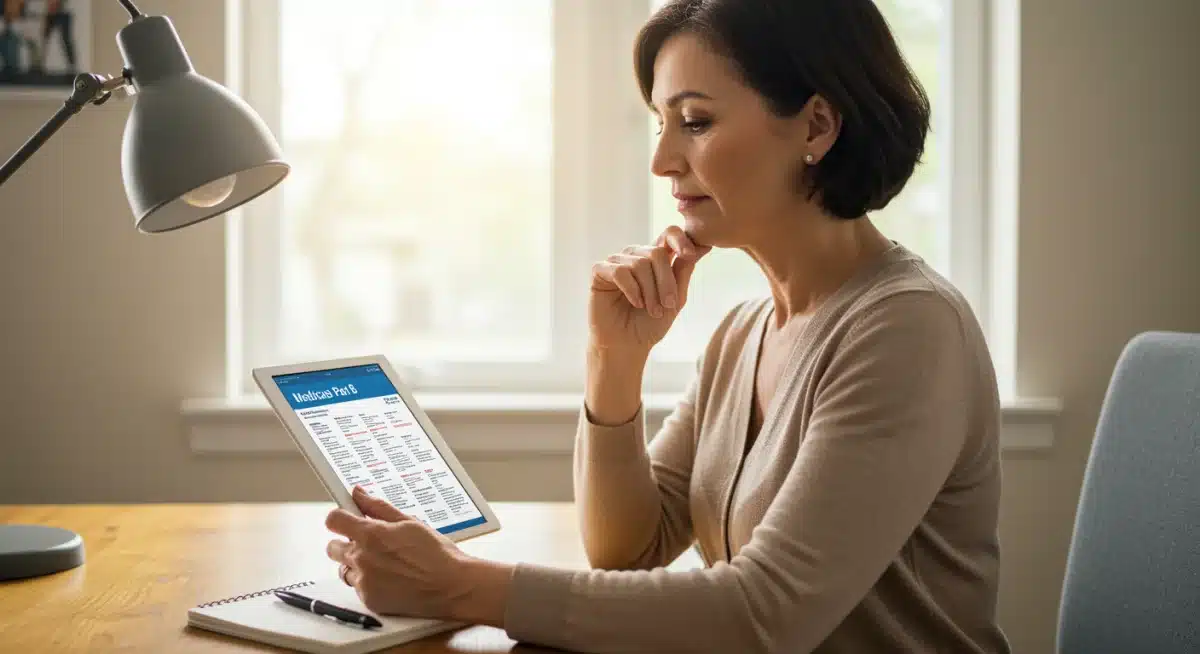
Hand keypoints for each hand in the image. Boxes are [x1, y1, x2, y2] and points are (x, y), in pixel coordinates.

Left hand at [324, 486, 512, 624]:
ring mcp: (364, 582)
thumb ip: (379, 508)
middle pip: (333, 548)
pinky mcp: (370, 600)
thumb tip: (359, 494)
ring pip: (344, 570)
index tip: (347, 518)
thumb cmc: (436, 555)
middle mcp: (362, 559)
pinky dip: (369, 583)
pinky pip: (359, 588)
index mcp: (371, 535)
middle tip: (370, 543)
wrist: (451, 587)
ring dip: (356, 565)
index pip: (334, 521)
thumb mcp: (410, 523)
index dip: (340, 518)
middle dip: (346, 542)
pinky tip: (391, 579)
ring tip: (384, 563)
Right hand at [589, 225, 709, 355]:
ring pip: (640, 263)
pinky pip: (620, 271)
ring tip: (651, 309)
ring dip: (650, 291)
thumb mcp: (676, 299)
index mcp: (656, 259)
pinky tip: (635, 303)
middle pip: (657, 253)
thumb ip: (684, 272)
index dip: (681, 239)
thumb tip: (702, 246)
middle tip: (668, 305)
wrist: (627, 345)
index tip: (692, 254)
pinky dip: (632, 290)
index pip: (669, 234)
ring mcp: (617, 261)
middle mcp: (636, 255)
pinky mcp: (600, 271)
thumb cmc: (651, 324)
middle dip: (666, 281)